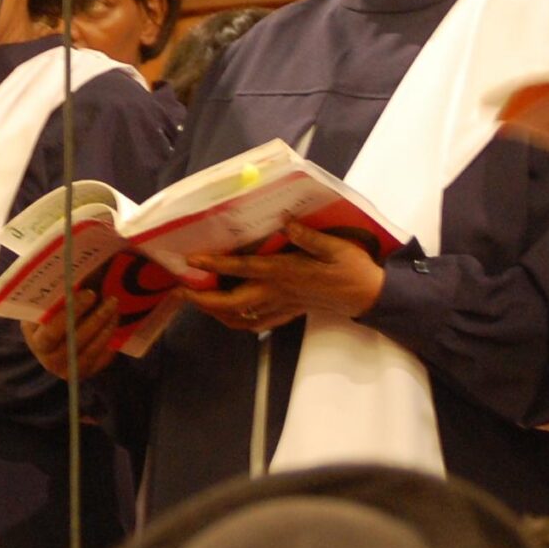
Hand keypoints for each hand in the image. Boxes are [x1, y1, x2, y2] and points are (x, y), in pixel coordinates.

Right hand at [22, 288, 133, 379]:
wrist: (49, 341)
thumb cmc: (48, 315)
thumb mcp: (46, 305)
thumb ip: (59, 294)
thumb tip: (81, 269)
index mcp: (36, 338)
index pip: (53, 329)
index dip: (73, 311)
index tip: (90, 293)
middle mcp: (48, 359)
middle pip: (75, 340)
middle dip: (96, 319)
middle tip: (111, 300)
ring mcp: (66, 370)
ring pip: (90, 351)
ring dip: (106, 328)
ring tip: (116, 310)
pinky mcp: (83, 374)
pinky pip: (100, 360)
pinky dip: (110, 343)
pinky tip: (114, 326)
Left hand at [183, 220, 384, 333]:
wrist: (368, 296)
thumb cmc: (352, 268)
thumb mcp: (335, 247)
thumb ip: (309, 237)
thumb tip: (286, 223)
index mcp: (285, 273)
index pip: (242, 269)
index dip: (215, 266)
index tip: (192, 261)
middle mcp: (277, 292)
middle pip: (231, 304)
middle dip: (202, 300)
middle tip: (180, 292)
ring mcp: (281, 306)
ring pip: (240, 318)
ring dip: (214, 313)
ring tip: (196, 301)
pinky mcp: (288, 313)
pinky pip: (256, 324)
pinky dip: (236, 321)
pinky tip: (226, 314)